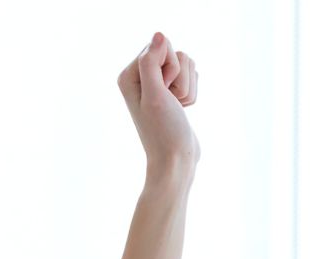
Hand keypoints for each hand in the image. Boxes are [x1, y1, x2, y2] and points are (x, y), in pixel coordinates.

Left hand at [117, 31, 199, 180]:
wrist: (176, 160)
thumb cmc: (164, 132)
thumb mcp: (155, 95)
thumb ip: (152, 63)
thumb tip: (159, 35)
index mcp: (129, 74)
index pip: (160, 47)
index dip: (170, 68)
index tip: (164, 92)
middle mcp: (140, 77)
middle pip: (176, 54)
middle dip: (181, 79)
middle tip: (171, 102)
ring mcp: (157, 84)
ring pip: (187, 65)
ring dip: (188, 89)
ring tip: (177, 108)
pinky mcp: (172, 92)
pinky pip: (191, 77)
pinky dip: (192, 94)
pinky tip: (182, 110)